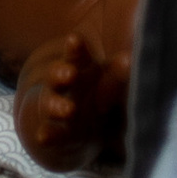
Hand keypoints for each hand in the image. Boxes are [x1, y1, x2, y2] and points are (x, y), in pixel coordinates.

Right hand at [14, 29, 123, 170]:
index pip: (76, 57)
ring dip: (58, 107)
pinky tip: (43, 137)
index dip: (76, 49)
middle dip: (61, 74)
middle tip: (70, 74)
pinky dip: (48, 136)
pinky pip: (51, 134)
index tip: (74, 39)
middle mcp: (64, 89)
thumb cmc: (93, 95)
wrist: (67, 126)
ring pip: (53, 105)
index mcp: (79, 71)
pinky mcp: (56, 134)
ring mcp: (57, 110)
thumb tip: (133, 57)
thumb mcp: (106, 82)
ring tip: (69, 110)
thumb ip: (117, 72)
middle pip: (59, 76)